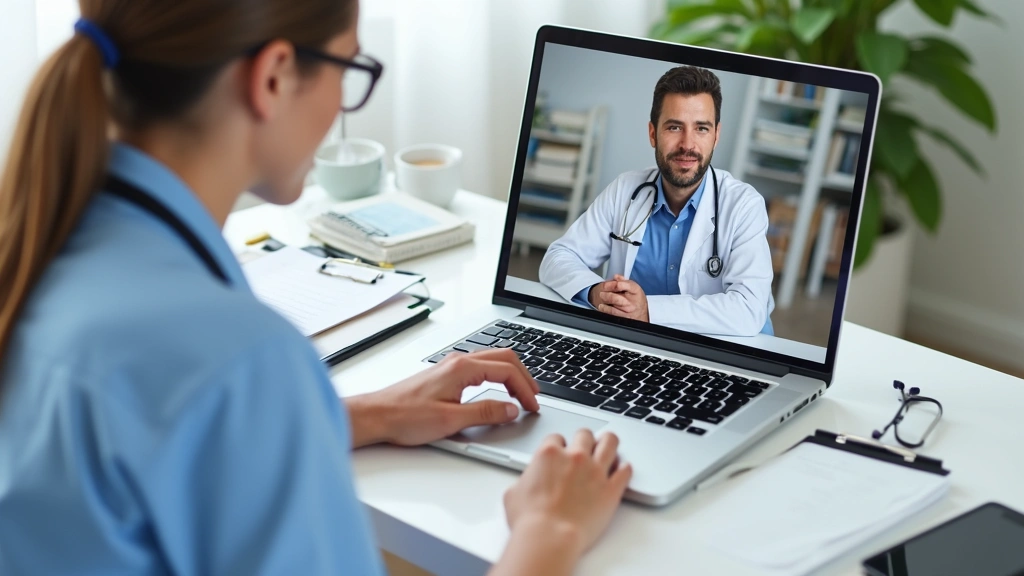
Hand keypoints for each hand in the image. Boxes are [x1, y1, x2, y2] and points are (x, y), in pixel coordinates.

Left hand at [347, 348, 539, 447]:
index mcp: (462, 368)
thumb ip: (485, 413)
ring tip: (520, 394)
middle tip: (533, 398)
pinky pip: (480, 368)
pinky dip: (496, 377)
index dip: (524, 389)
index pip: (507, 371)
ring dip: (510, 375)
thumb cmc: (405, 416)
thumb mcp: (451, 420)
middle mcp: (458, 362)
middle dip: (523, 377)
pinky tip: (496, 391)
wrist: (377, 415)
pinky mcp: (445, 375)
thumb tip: (510, 410)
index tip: (532, 406)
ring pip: (492, 361)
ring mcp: (451, 366)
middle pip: (504, 358)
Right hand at [503, 430, 631, 561]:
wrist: (549, 537)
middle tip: (584, 447)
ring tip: (609, 446)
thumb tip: (527, 482)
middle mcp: (575, 457)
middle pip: (585, 435)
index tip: (561, 452)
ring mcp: (595, 471)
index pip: (556, 437)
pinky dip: (624, 469)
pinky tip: (622, 470)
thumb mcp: (514, 493)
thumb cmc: (530, 520)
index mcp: (550, 454)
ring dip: (608, 443)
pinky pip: (626, 471)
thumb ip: (525, 479)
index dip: (558, 445)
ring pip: (610, 442)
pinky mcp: (611, 489)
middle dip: (584, 440)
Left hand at [589, 274, 648, 321]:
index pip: (621, 286)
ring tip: (602, 298)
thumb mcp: (633, 287)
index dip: (611, 285)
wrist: (641, 313)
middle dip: (605, 295)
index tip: (605, 285)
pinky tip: (603, 306)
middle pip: (614, 298)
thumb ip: (624, 281)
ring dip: (604, 302)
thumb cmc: (636, 299)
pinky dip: (605, 309)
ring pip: (612, 307)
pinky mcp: (624, 318)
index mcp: (635, 290)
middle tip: (601, 293)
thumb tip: (616, 277)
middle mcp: (632, 302)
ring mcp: (628, 311)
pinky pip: (612, 313)